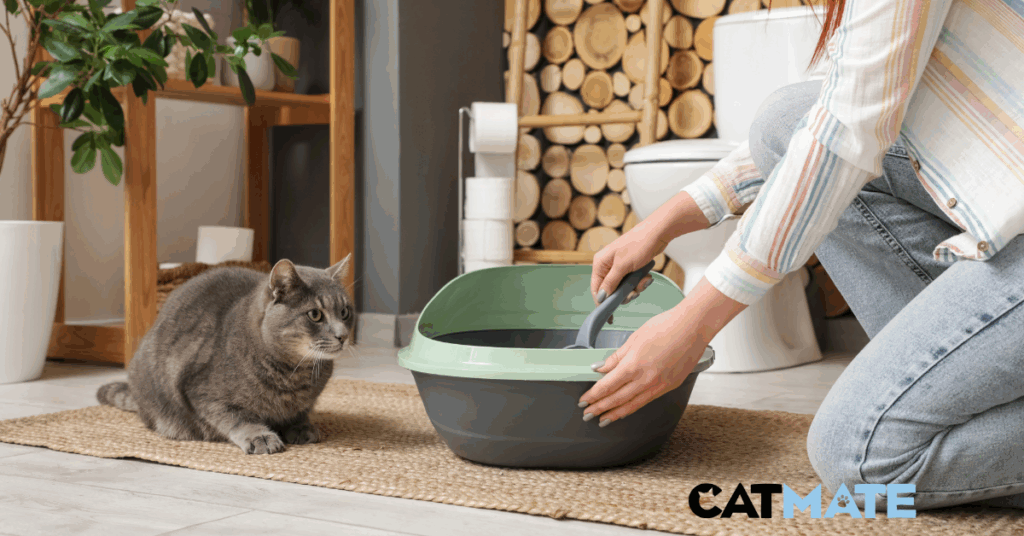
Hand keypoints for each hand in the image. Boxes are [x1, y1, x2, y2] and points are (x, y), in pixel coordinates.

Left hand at [577, 307, 705, 425]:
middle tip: (588, 415)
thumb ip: (616, 357)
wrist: (694, 327)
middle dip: (600, 408)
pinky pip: (647, 401)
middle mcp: (646, 379)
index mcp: (634, 365)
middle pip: (617, 399)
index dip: (593, 396)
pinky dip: (633, 407)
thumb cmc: (666, 326)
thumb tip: (600, 368)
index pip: (607, 386)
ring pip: (633, 404)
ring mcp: (659, 385)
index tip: (583, 401)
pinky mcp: (670, 386)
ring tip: (603, 420)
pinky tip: (626, 410)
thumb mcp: (634, 338)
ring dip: (616, 413)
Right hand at [590, 191, 708, 305]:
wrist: (657, 233)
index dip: (603, 302)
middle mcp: (608, 265)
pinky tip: (647, 277)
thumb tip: (601, 298)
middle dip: (625, 294)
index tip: (609, 315)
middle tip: (634, 292)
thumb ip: (610, 283)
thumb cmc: (638, 244)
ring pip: (624, 288)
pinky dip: (641, 282)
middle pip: (611, 290)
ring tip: (644, 281)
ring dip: (635, 288)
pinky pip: (633, 282)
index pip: (597, 289)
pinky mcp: (631, 267)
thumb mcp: (622, 266)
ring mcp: (620, 266)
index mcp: (600, 263)